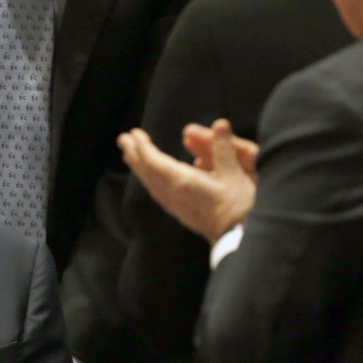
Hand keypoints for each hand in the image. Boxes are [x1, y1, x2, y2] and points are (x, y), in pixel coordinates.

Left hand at [118, 119, 256, 244]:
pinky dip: (150, 181)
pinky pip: (158, 193)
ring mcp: (175, 206)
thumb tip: (220, 124)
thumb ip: (223, 148)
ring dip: (140, 168)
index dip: (142, 147)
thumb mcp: (234, 173)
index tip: (133, 134)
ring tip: (131, 156)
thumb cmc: (239, 205)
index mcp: (183, 182)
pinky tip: (150, 179)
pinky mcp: (180, 213)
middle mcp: (173, 194)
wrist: (239, 238)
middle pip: (148, 172)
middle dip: (135, 155)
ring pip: (151, 184)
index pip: (155, 162)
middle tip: (123, 140)